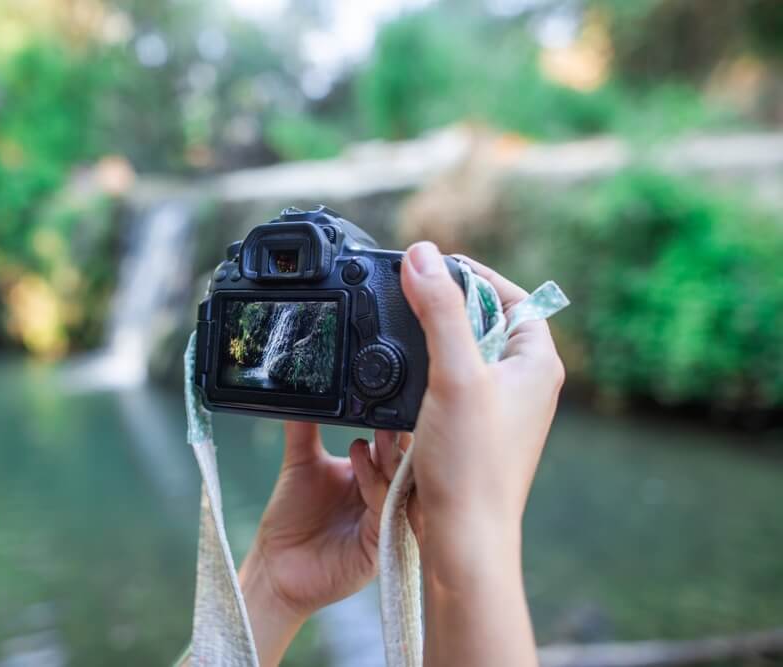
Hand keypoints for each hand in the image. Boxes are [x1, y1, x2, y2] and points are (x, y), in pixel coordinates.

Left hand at [239, 422, 410, 665]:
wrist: (275, 564)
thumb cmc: (290, 518)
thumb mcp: (300, 463)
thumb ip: (305, 427)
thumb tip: (304, 391)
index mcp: (370, 475)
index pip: (391, 445)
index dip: (391, 426)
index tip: (385, 404)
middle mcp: (382, 496)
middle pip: (403, 463)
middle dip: (397, 441)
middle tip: (388, 421)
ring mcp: (384, 520)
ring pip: (400, 486)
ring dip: (390, 462)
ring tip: (377, 439)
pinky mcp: (381, 544)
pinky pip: (388, 514)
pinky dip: (379, 491)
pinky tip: (366, 474)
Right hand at [400, 242, 564, 666]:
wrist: (463, 539)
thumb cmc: (471, 466)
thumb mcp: (454, 375)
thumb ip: (440, 311)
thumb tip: (423, 255)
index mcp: (537, 362)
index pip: (512, 295)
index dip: (473, 274)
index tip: (432, 264)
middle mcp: (525, 383)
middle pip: (485, 321)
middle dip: (446, 306)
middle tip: (406, 295)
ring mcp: (500, 409)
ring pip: (463, 354)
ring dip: (431, 342)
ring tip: (399, 335)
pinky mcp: (473, 431)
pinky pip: (449, 386)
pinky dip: (424, 376)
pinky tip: (399, 383)